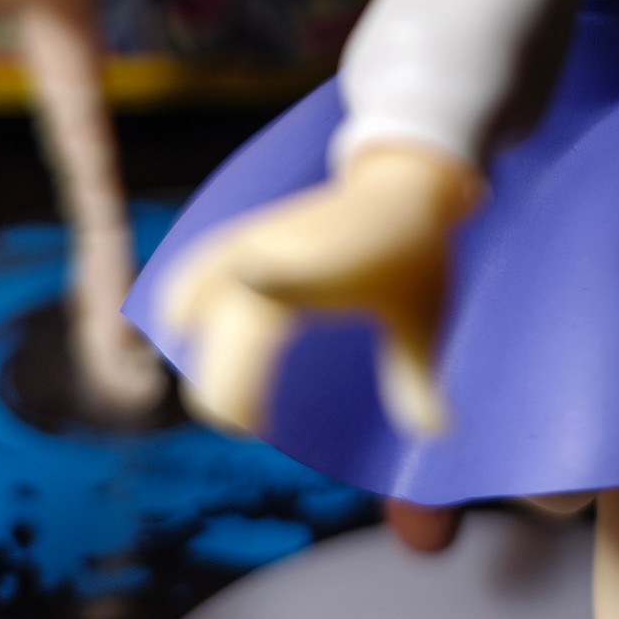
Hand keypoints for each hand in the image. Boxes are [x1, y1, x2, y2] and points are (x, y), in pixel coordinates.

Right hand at [162, 143, 483, 435]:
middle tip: (254, 427)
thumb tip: (437, 433)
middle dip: (225, 391)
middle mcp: (271, 253)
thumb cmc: (414, 253)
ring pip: (193, 299)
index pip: (261, 306)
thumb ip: (416, 378)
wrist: (402, 185)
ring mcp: (251, 242)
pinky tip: (184, 329)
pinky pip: (193, 271)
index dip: (238, 367)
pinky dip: (182, 302)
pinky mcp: (242, 236)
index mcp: (315, 271)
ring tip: (229, 393)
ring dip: (202, 352)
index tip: (252, 411)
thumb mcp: (422, 316)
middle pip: (222, 330)